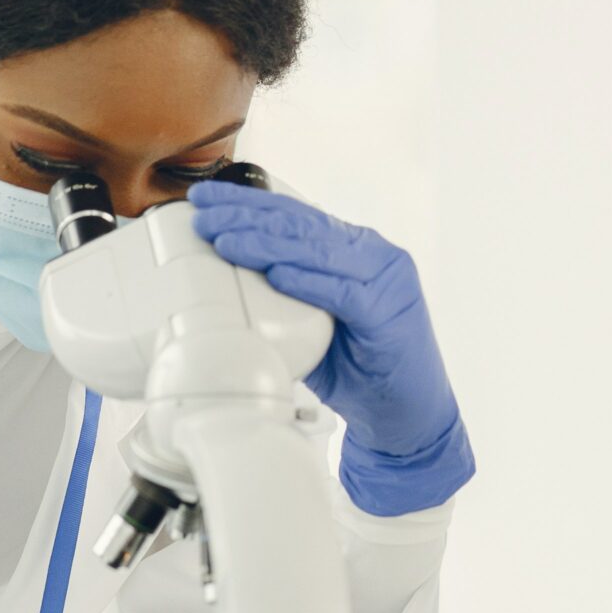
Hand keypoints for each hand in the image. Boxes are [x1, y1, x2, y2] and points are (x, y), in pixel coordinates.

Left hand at [189, 181, 474, 516]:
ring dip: (265, 242)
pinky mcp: (389, 312)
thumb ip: (282, 297)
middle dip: (246, 214)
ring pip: (317, 251)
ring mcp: (386, 280)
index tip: (206, 198)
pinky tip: (276, 274)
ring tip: (225, 239)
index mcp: (353, 249)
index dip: (248, 203)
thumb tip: (219, 285)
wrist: (407, 414)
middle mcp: (373, 254)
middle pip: (301, 225)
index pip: (295, 215)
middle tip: (203, 211)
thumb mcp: (311, 323)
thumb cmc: (358, 367)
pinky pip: (342, 292)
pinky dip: (306, 282)